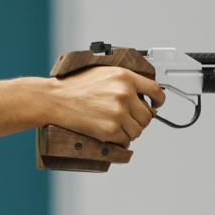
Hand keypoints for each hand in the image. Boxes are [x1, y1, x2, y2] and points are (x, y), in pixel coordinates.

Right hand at [39, 66, 165, 146]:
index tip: (157, 104)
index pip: (155, 90)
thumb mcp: (102, 73)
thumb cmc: (74, 86)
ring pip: (138, 130)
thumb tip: (140, 91)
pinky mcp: (109, 130)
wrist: (55, 99)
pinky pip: (125, 140)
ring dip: (130, 131)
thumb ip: (123, 80)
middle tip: (128, 119)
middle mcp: (124, 94)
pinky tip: (110, 134)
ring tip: (117, 127)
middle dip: (140, 119)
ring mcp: (117, 113)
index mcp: (124, 77)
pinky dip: (120, 140)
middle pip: (148, 115)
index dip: (159, 100)